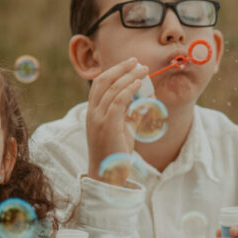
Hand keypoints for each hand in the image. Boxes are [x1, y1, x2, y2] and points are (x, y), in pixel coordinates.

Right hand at [86, 57, 147, 179]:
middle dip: (120, 68)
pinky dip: (128, 89)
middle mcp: (92, 113)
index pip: (99, 85)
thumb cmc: (115, 154)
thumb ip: (130, 113)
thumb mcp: (123, 129)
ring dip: (128, 76)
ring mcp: (97, 119)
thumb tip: (145, 99)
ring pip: (111, 89)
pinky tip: (138, 84)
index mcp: (93, 113)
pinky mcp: (107, 126)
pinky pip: (117, 101)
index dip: (114, 71)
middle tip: (137, 62)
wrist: (107, 175)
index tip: (130, 64)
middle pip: (103, 82)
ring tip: (143, 70)